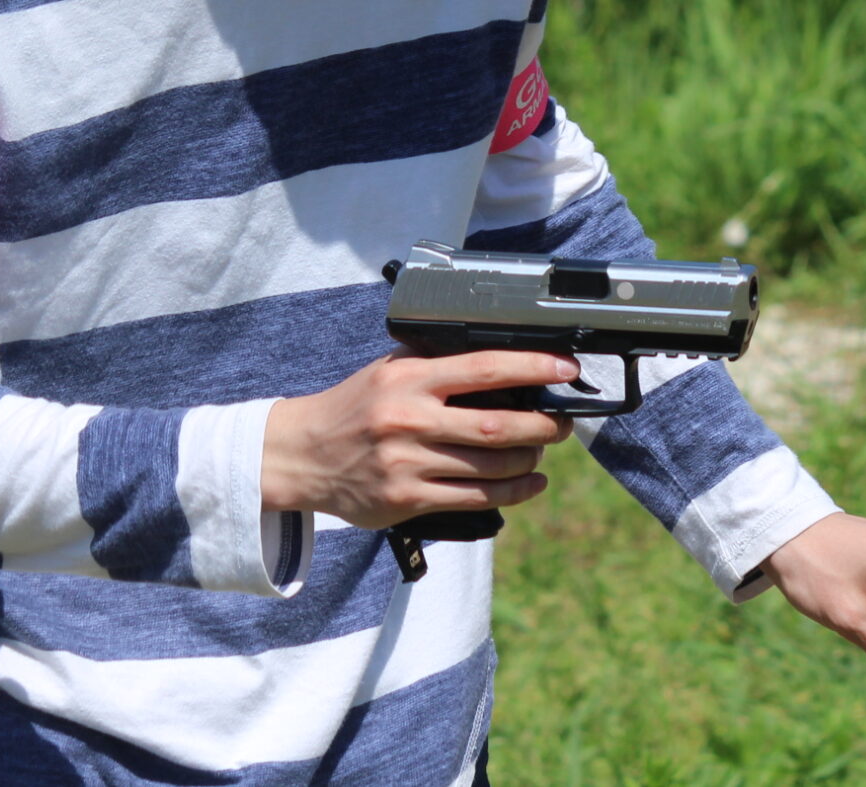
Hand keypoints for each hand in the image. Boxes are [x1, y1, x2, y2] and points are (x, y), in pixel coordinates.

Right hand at [260, 349, 575, 527]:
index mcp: (408, 380)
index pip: (483, 367)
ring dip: (530, 460)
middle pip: (496, 425)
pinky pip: (475, 498)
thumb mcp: (385, 373)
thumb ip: (432, 366)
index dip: (532, 367)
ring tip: (542, 451)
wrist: (301, 455)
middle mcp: (410, 420)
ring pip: (491, 467)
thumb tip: (498, 364)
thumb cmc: (352, 409)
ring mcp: (408, 463)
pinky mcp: (407, 500)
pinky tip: (530, 483)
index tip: (564, 368)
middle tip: (562, 423)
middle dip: (542, 425)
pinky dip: (513, 492)